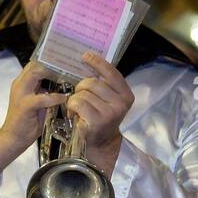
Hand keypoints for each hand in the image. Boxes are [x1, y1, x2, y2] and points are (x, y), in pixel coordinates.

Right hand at [0, 60, 66, 154]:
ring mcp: (20, 94)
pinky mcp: (25, 105)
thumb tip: (62, 82)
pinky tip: (64, 98)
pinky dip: (55, 97)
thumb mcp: (37, 100)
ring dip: (54, 74)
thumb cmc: (27, 120)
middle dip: (53, 63)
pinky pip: (42, 98)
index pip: (35, 63)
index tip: (65, 59)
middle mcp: (19, 85)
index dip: (49, 59)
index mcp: (22, 83)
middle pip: (35, 64)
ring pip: (36, 74)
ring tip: (69, 76)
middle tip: (70, 63)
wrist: (13, 137)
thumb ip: (45, 89)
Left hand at [69, 52, 132, 174]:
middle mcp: (120, 103)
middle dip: (80, 87)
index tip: (85, 56)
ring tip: (79, 109)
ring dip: (75, 100)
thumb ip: (103, 83)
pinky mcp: (96, 120)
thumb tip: (89, 59)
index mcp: (126, 95)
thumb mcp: (107, 99)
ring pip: (81, 93)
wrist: (100, 141)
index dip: (97, 63)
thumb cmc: (100, 116)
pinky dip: (71, 107)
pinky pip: (76, 103)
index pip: (111, 73)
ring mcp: (109, 112)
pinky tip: (75, 114)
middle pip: (91, 82)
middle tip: (80, 97)